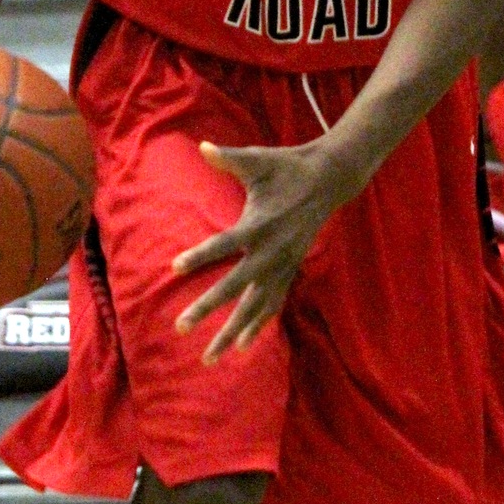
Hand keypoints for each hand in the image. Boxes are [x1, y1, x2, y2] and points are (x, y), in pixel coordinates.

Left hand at [172, 138, 345, 361]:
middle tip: (180, 327)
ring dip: (232, 332)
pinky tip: (241, 346)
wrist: (329, 179)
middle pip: (235, 287)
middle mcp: (272, 251)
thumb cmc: (287, 166)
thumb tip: (201, 146)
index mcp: (260, 224)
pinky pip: (272, 303)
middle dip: (207, 309)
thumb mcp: (257, 159)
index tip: (174, 268)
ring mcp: (283, 265)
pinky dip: (258, 325)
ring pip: (255, 306)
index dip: (199, 256)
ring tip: (211, 357)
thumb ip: (227, 158)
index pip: (224, 244)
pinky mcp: (291, 270)